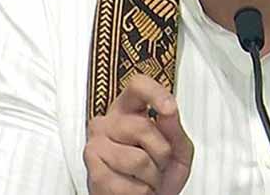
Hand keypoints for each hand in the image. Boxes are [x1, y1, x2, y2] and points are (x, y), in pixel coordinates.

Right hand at [85, 75, 193, 193]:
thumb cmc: (159, 172)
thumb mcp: (177, 149)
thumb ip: (175, 129)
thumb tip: (168, 110)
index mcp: (129, 109)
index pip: (137, 86)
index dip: (155, 93)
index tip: (169, 109)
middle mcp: (107, 122)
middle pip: (143, 127)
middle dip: (162, 154)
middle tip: (158, 164)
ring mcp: (96, 146)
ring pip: (138, 160)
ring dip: (152, 177)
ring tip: (146, 178)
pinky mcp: (92, 173)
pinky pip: (128, 185)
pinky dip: (140, 193)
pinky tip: (134, 188)